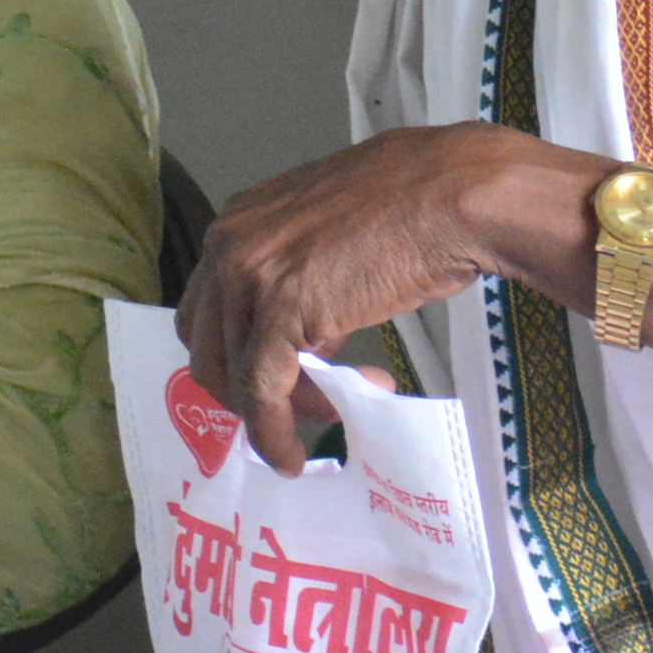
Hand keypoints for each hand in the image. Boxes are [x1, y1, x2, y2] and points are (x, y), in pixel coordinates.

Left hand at [181, 123, 583, 474]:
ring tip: (334, 410)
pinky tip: (294, 456)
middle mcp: (229, 244)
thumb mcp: (331, 240)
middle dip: (247, 389)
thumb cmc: (409, 209)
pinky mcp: (280, 310)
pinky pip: (261, 393)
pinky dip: (272, 434)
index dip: (235, 356)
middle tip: (301, 404)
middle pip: (205, 346)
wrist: (447, 197)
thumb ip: (299, 282)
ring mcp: (249, 275)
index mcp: (238, 222)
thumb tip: (303, 341)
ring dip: (278, 412)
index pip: (206, 310)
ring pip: (233, 376)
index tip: (274, 382)